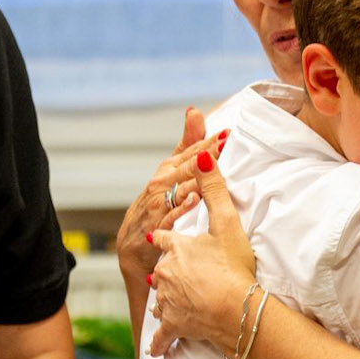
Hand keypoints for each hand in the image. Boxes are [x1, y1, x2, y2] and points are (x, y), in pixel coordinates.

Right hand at [115, 108, 226, 282]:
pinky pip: (169, 216)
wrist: (132, 247)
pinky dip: (181, 208)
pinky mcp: (155, 227)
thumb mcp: (169, 173)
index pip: (190, 152)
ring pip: (178, 188)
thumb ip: (185, 145)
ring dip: (195, 177)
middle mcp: (160, 184)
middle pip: (186, 166)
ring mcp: (156, 205)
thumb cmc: (154, 206)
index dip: (208, 142)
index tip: (227, 132)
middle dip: (205, 154)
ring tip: (212, 166)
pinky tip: (194, 199)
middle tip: (225, 142)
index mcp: (167, 170)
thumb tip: (195, 111)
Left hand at [147, 153, 256, 357]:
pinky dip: (161, 341)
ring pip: (161, 299)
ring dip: (167, 301)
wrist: (234, 312)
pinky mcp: (173, 326)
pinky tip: (158, 348)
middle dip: (168, 272)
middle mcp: (164, 274)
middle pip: (161, 270)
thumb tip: (202, 154)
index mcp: (174, 248)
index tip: (162, 238)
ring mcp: (167, 302)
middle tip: (179, 275)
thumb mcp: (226, 223)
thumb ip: (213, 189)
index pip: (163, 238)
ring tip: (175, 304)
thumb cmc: (233, 268)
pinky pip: (162, 335)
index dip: (165, 237)